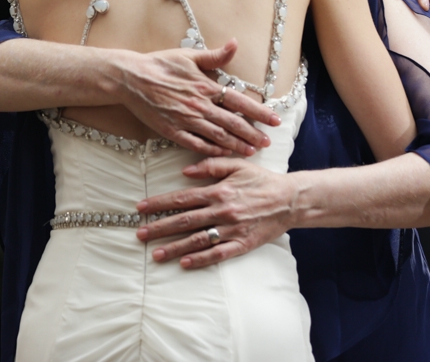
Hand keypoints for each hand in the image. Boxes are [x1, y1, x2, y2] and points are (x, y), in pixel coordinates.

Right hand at [117, 41, 280, 156]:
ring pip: (217, 136)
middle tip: (267, 143)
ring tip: (250, 152)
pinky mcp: (172, 130)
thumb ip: (215, 56)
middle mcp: (199, 105)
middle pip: (233, 123)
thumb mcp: (189, 56)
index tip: (275, 120)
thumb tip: (235, 44)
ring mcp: (186, 119)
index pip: (240, 102)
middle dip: (252, 134)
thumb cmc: (160, 64)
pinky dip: (211, 150)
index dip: (260, 112)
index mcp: (206, 86)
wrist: (131, 78)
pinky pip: (195, 144)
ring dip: (236, 145)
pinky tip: (222, 153)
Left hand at [134, 158, 295, 268]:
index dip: (159, 203)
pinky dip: (201, 259)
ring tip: (156, 254)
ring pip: (197, 240)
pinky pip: (218, 254)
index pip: (181, 198)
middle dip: (159, 227)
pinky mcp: (242, 244)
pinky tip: (185, 264)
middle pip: (184, 221)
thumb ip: (211, 166)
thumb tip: (185, 171)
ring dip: (175, 247)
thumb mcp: (237, 165)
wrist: (290, 200)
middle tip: (140, 234)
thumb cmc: (262, 180)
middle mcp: (221, 211)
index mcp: (218, 191)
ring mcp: (231, 229)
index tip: (141, 208)